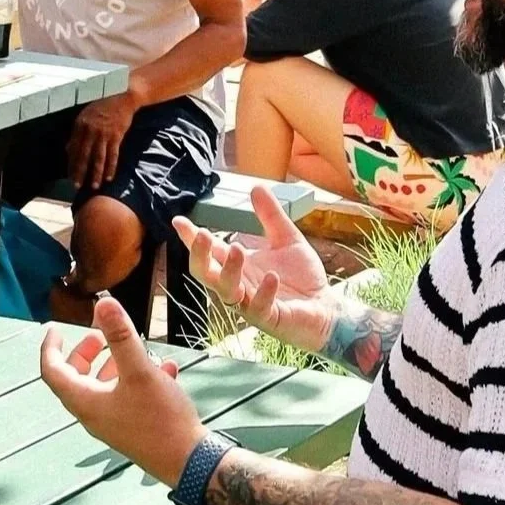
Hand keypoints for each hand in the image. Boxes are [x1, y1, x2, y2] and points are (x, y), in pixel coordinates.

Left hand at [38, 296, 198, 486]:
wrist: (189, 462)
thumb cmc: (159, 417)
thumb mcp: (139, 371)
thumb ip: (121, 336)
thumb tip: (102, 304)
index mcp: (85, 402)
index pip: (52, 371)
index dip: (50, 347)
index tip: (55, 327)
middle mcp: (94, 415)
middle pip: (77, 379)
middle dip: (85, 354)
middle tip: (100, 335)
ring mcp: (114, 424)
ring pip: (104, 388)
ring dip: (114, 364)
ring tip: (135, 347)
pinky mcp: (134, 429)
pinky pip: (127, 398)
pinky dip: (137, 380)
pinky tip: (166, 369)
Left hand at [68, 90, 141, 189]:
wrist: (122, 97)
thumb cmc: (102, 106)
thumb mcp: (85, 116)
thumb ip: (76, 133)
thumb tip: (68, 150)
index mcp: (80, 124)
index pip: (73, 149)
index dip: (71, 164)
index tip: (70, 176)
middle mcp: (90, 130)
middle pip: (84, 155)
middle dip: (80, 172)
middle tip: (77, 186)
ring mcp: (104, 133)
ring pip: (98, 158)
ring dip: (96, 174)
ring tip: (94, 186)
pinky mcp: (116, 136)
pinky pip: (113, 155)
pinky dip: (111, 167)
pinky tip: (109, 178)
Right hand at [172, 186, 333, 356]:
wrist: (325, 307)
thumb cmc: (301, 276)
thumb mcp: (286, 238)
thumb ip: (270, 216)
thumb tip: (256, 186)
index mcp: (237, 265)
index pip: (209, 250)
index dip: (191, 238)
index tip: (179, 221)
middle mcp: (238, 284)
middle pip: (205, 274)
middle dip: (200, 255)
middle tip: (203, 235)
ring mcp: (250, 303)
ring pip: (227, 292)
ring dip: (229, 271)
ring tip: (237, 249)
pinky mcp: (269, 318)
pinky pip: (259, 308)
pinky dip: (263, 293)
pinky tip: (271, 277)